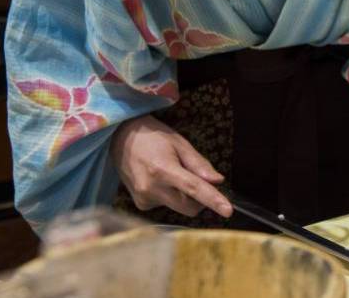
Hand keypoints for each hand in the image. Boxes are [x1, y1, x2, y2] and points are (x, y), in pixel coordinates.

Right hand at [110, 115, 232, 217]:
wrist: (120, 138)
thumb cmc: (153, 137)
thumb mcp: (180, 143)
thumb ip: (199, 164)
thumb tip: (217, 181)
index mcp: (164, 169)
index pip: (194, 189)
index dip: (213, 200)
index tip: (228, 211)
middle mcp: (152, 188)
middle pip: (189, 207)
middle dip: (200, 199)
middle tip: (199, 180)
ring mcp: (144, 198)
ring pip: (178, 207)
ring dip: (184, 196)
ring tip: (172, 174)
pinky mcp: (141, 204)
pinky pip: (166, 205)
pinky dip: (171, 196)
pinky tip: (160, 180)